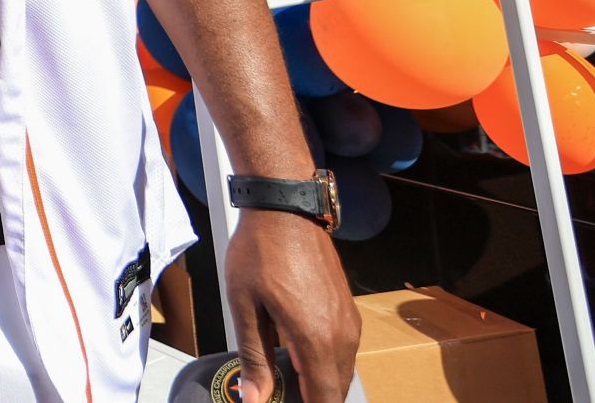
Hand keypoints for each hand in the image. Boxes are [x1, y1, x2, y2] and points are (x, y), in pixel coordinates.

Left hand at [222, 208, 359, 402]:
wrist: (286, 210)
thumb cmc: (261, 253)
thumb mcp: (245, 306)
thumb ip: (254, 358)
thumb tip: (254, 398)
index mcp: (316, 339)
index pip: (325, 399)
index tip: (285, 402)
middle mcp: (342, 335)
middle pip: (336, 390)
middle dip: (313, 398)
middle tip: (282, 393)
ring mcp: (349, 321)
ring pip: (342, 371)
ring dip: (320, 381)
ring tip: (286, 378)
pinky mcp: (348, 309)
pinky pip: (344, 350)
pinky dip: (326, 362)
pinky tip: (298, 355)